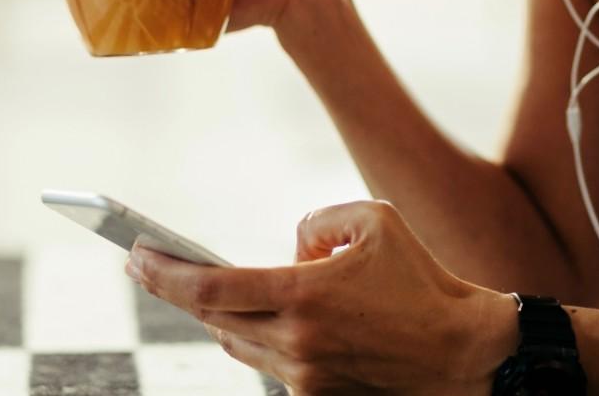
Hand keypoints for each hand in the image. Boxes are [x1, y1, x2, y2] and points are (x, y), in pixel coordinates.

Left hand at [127, 200, 516, 394]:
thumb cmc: (422, 281)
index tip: (134, 253)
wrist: (464, 354)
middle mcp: (296, 343)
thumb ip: (316, 222)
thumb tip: (289, 249)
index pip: (211, 287)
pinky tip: (263, 315)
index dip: (164, 271)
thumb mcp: (374, 220)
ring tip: (202, 284)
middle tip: (146, 264)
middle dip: (174, 289)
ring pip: (238, 342)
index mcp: (304, 296)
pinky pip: (270, 361)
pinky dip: (262, 335)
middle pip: (212, 318)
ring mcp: (304, 378)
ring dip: (221, 314)